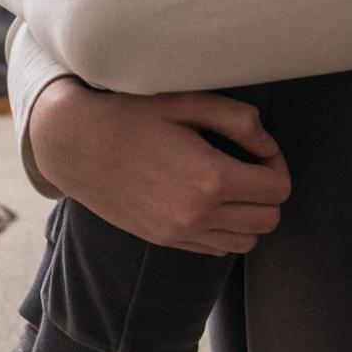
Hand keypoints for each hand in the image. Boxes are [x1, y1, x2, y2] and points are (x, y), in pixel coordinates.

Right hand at [27, 78, 291, 256]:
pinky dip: (224, 230)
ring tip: (230, 186)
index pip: (278, 188)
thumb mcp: (186, 101)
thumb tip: (267, 145)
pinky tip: (207, 201)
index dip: (277, 164)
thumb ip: (238, 119)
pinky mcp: (163, 240)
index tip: (258, 148)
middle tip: (248, 166)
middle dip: (268, 192)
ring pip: (246, 242)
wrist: (73, 143)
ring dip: (249, 216)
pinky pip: (215, 249)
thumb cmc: (129, 114)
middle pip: (269, 220)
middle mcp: (198, 214)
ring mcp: (179, 233)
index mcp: (211, 178)